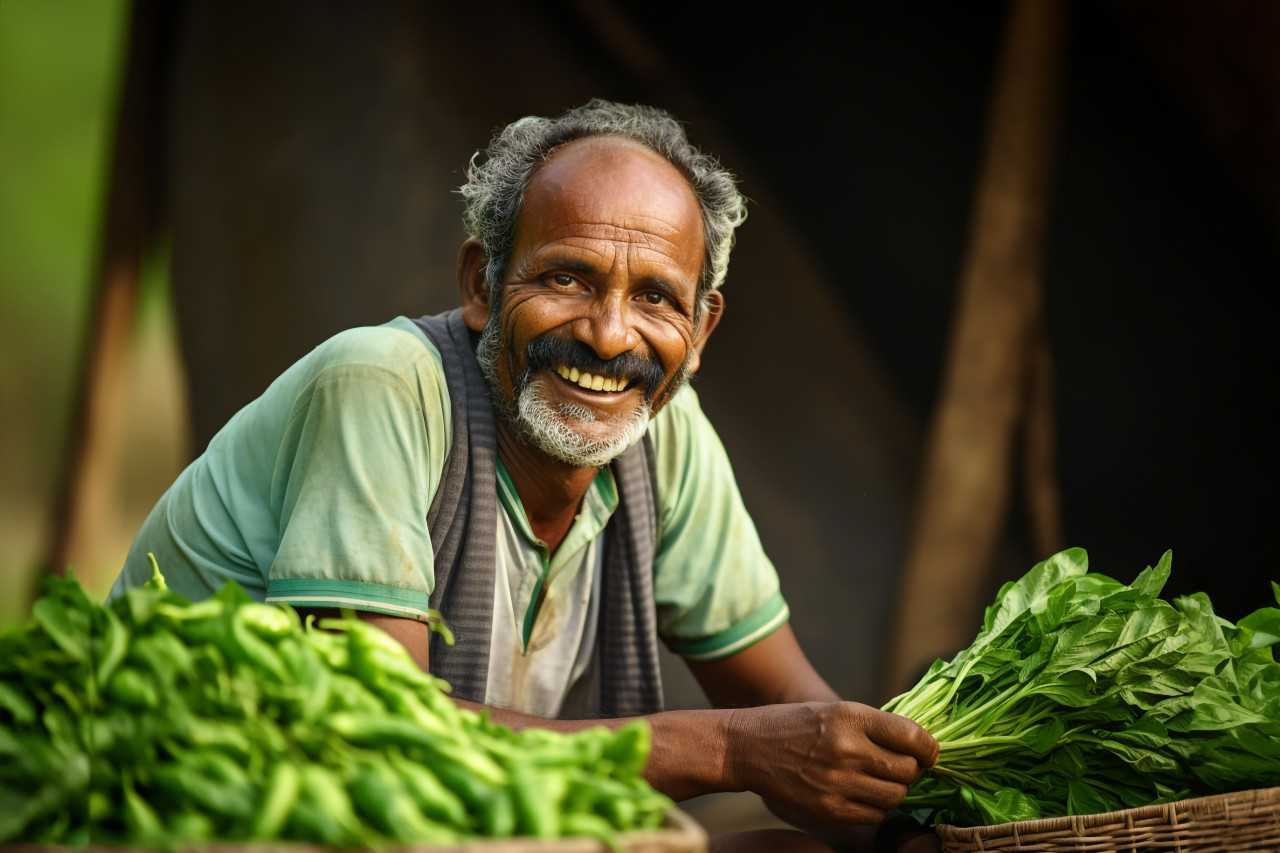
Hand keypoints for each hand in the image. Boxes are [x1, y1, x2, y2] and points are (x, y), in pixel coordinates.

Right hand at [725, 701, 937, 826]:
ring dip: (894, 789)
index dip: (929, 748)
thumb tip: (916, 746)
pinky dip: (875, 807)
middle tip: (900, 766)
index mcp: (850, 716)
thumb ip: (872, 726)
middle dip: (911, 770)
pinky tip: (861, 793)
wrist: (747, 746)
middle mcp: (847, 748)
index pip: (913, 737)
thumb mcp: (833, 710)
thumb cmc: (793, 725)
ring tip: (878, 779)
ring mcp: (837, 781)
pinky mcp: (828, 808)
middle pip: (908, 770)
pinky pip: (873, 815)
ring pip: (895, 796)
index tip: (928, 752)